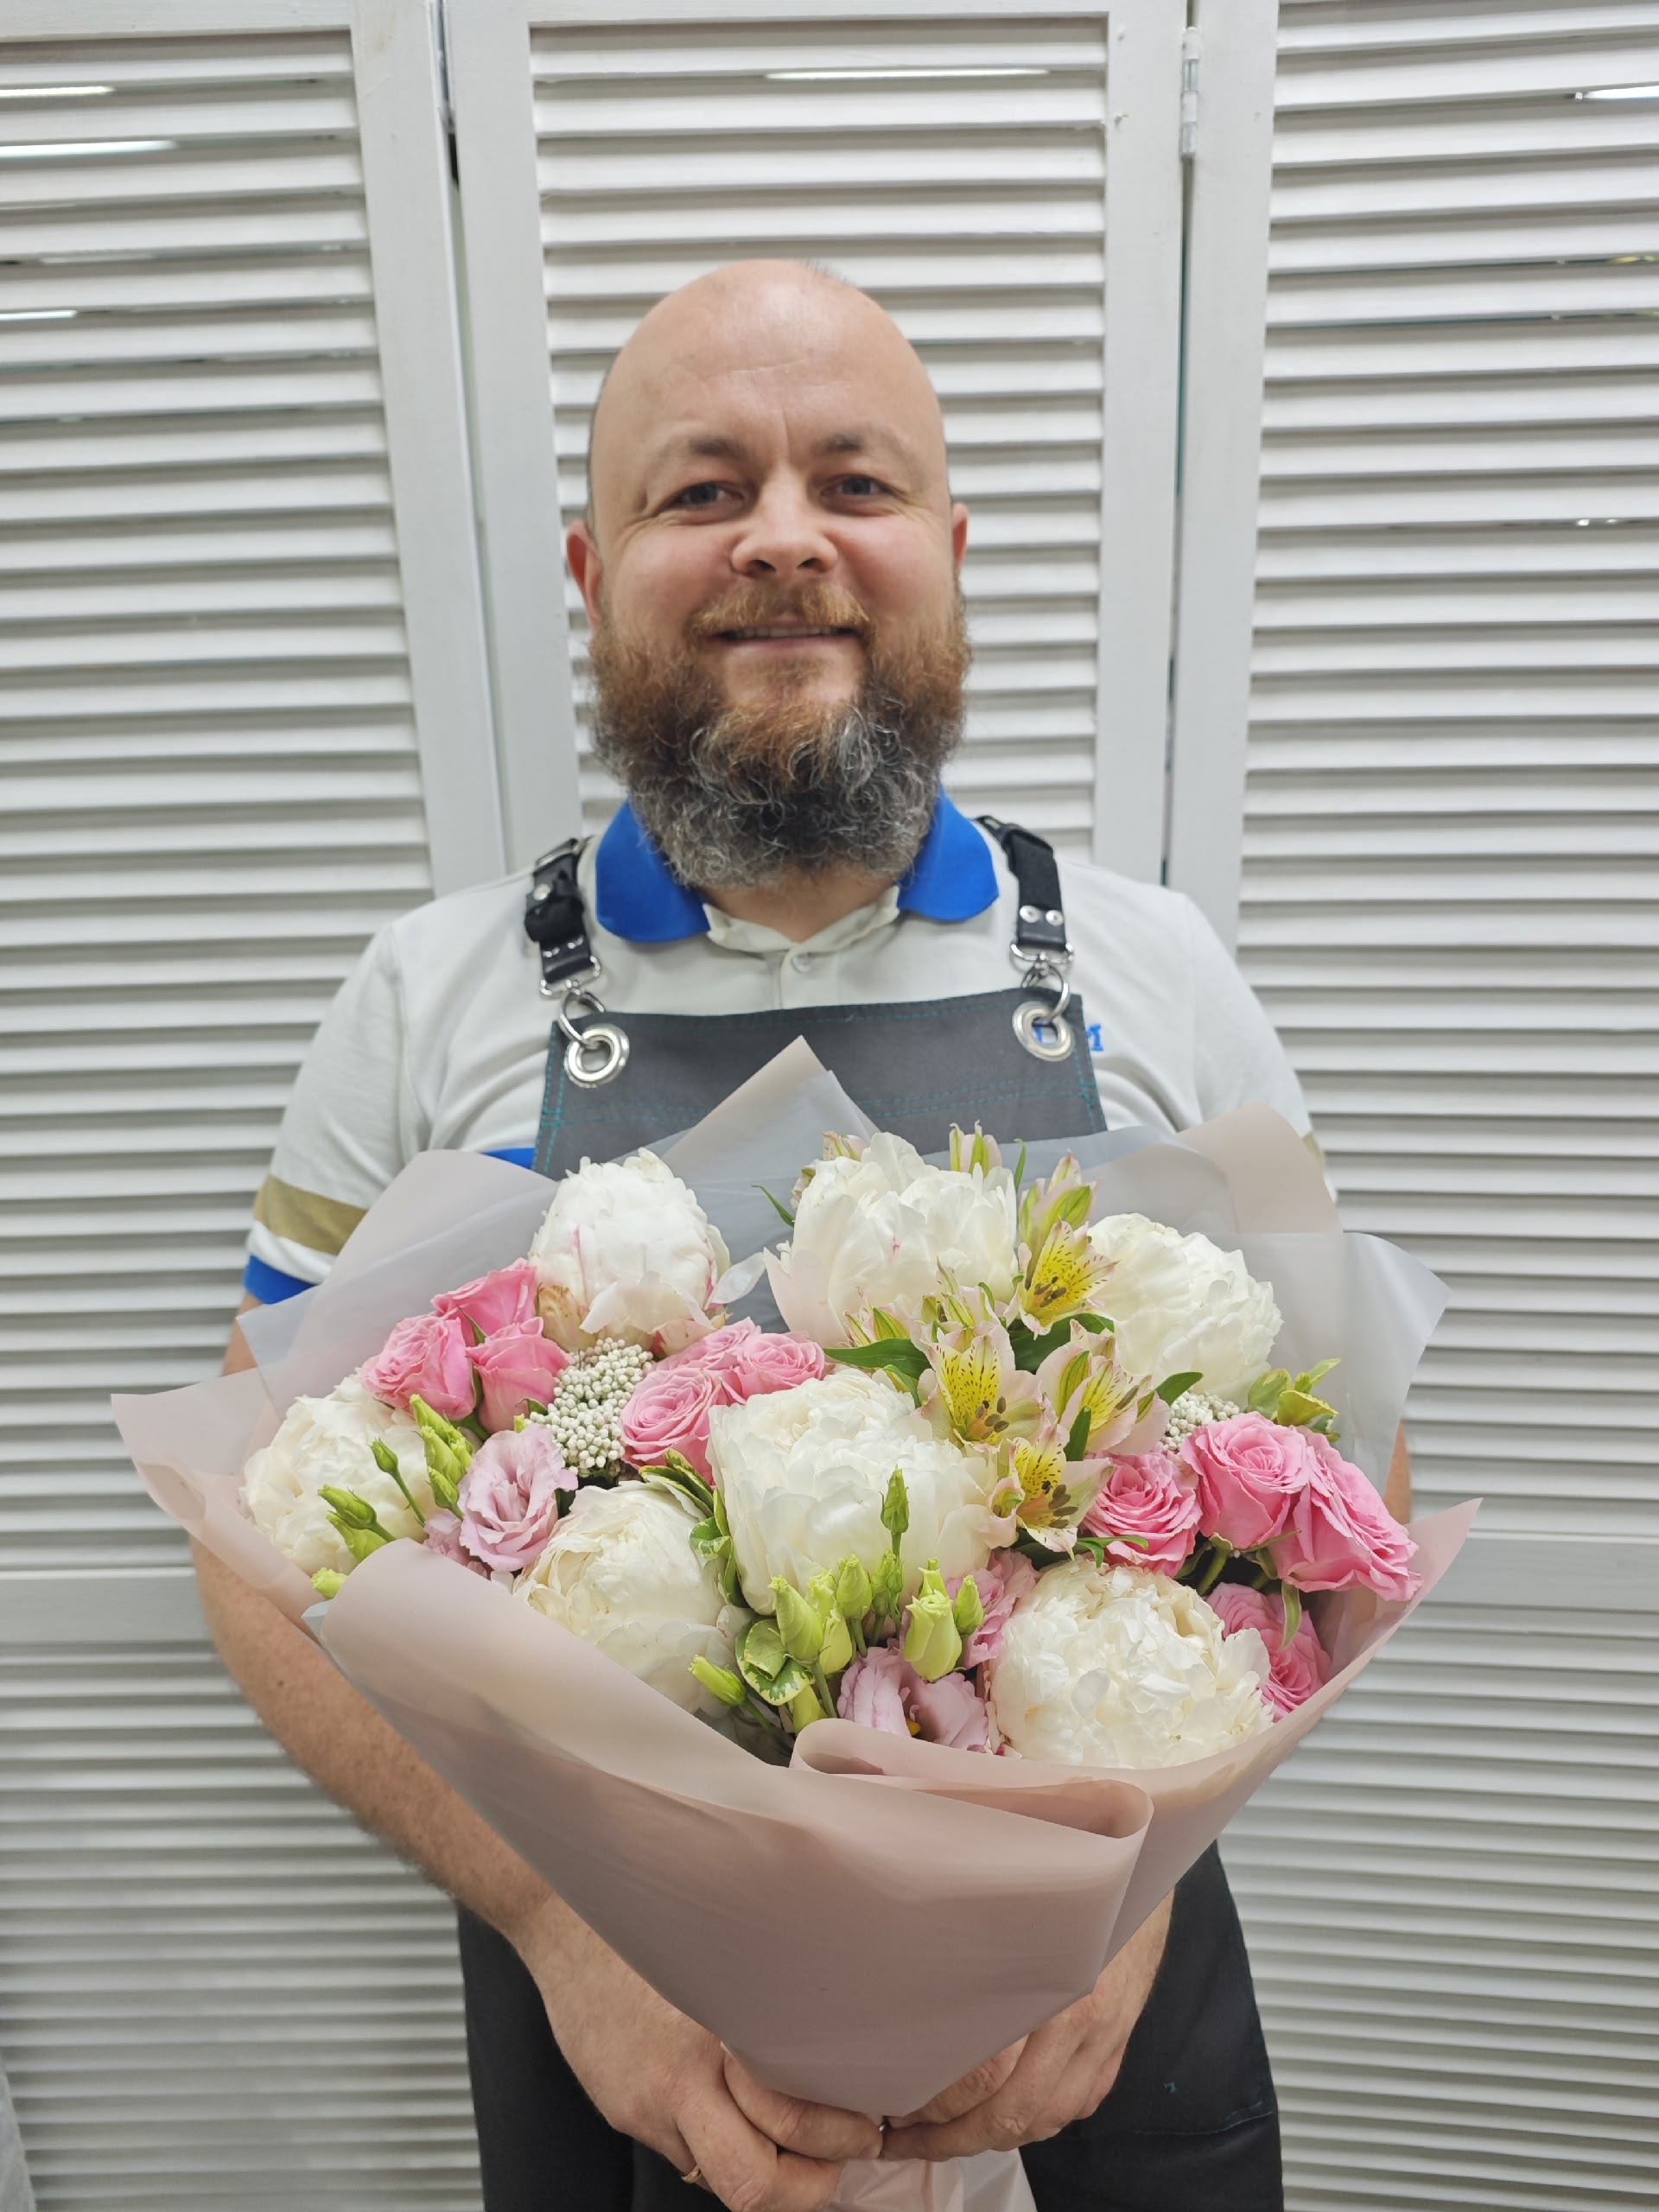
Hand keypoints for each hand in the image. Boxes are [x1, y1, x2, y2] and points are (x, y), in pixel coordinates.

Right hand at [513, 1891, 883, 2207]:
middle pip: (753, 2181)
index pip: (785, 2120)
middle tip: (844, 2158)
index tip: (864, 2127)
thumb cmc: (648, 1929)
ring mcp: (646, 2108)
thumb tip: (823, 2045)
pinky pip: (685, 2153)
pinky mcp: (625, 2115)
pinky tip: (736, 2117)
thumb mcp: (715, 1958)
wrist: (561, 1926)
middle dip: (808, 2187)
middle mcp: (678, 2081)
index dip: (834, 2140)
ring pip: (719, 2177)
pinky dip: (718, 2148)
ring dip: (765, 2176)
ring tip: (802, 2152)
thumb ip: (761, 2008)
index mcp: (713, 2033)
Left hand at [880, 1894, 1172, 2160]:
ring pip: (1044, 2119)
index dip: (934, 2102)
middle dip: (952, 2137)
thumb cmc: (1067, 1868)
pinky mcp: (1118, 2046)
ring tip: (942, 2137)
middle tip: (905, 2138)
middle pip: (1011, 2111)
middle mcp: (1083, 2019)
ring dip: (990, 2138)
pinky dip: (1036, 2122)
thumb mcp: (1011, 1894)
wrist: (1140, 1864)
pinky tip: (1000, 2118)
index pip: (985, 2073)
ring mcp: (1106, 2038)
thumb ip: (969, 1939)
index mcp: (1049, 1980)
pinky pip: (1075, 2106)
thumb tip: (905, 1970)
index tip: (894, 2104)